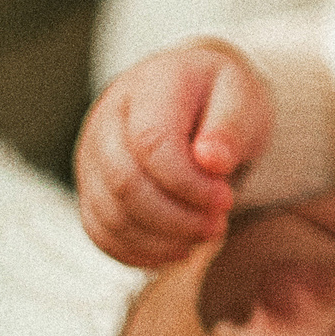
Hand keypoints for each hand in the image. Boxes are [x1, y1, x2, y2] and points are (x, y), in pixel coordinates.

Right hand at [77, 39, 272, 266]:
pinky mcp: (92, 185)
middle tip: (216, 226)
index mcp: (150, 86)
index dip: (187, 183)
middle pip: (124, 182)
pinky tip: (175, 249)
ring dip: (160, 238)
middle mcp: (109, 117)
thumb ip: (230, 126)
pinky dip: (137, 250)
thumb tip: (211, 160)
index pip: (150, 143)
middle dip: (175, 217)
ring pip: (109, 212)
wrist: (201, 97)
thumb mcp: (242, 97)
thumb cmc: (223, 98)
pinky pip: (100, 230)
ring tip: (202, 235)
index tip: (225, 200)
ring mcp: (93, 152)